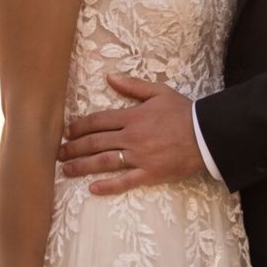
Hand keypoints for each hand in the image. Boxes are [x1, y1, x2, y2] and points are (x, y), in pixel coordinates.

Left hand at [59, 74, 203, 195]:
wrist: (207, 134)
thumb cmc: (184, 112)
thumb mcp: (159, 92)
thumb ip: (133, 86)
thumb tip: (110, 77)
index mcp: (133, 116)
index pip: (98, 121)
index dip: (79, 126)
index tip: (66, 132)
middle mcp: (132, 137)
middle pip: (95, 142)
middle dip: (74, 147)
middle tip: (58, 153)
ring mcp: (140, 157)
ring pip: (104, 161)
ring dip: (82, 166)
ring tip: (66, 170)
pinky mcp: (151, 173)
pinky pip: (126, 181)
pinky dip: (108, 186)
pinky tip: (92, 189)